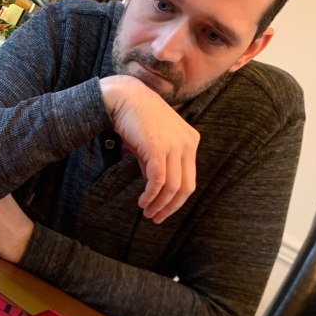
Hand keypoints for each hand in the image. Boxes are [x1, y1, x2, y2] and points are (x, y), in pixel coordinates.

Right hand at [100, 75, 198, 222]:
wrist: (124, 97)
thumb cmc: (136, 118)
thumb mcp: (154, 142)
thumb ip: (159, 162)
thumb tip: (155, 185)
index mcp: (191, 141)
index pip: (189, 179)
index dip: (176, 200)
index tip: (162, 210)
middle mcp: (188, 143)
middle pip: (186, 187)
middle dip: (170, 206)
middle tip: (156, 217)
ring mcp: (175, 146)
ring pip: (173, 186)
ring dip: (159, 204)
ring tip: (147, 212)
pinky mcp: (159, 149)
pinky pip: (158, 180)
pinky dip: (151, 195)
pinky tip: (142, 202)